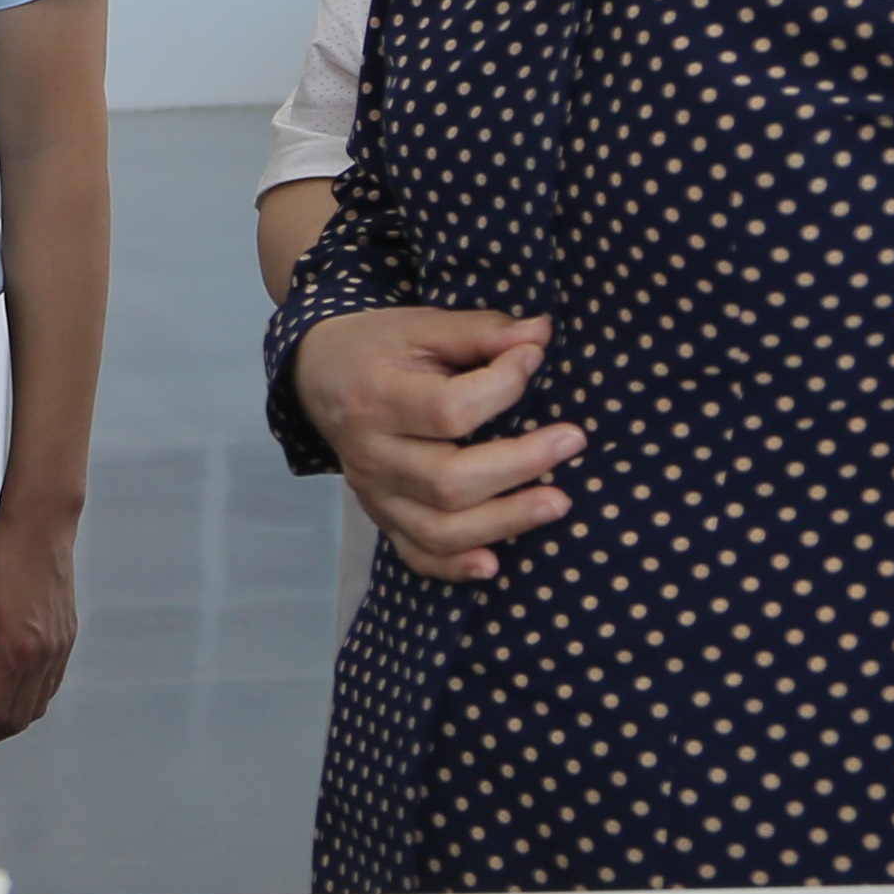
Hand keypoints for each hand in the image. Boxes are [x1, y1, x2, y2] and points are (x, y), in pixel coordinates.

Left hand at [0, 508, 79, 747]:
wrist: (40, 531)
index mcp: (16, 652)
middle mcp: (44, 658)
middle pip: (19, 718)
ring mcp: (60, 650)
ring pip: (37, 706)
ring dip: (10, 721)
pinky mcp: (67, 641)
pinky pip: (50, 686)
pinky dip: (29, 701)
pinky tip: (9, 694)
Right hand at [295, 305, 572, 581]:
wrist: (321, 375)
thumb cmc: (380, 349)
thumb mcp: (422, 326)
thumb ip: (480, 331)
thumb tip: (541, 335)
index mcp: (376, 398)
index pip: (448, 411)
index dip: (503, 388)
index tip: (533, 360)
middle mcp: (370, 454)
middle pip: (449, 480)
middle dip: (520, 465)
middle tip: (573, 441)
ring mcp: (374, 493)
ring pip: (439, 529)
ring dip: (505, 521)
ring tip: (558, 502)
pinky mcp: (382, 517)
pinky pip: (416, 555)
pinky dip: (453, 567)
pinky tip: (494, 565)